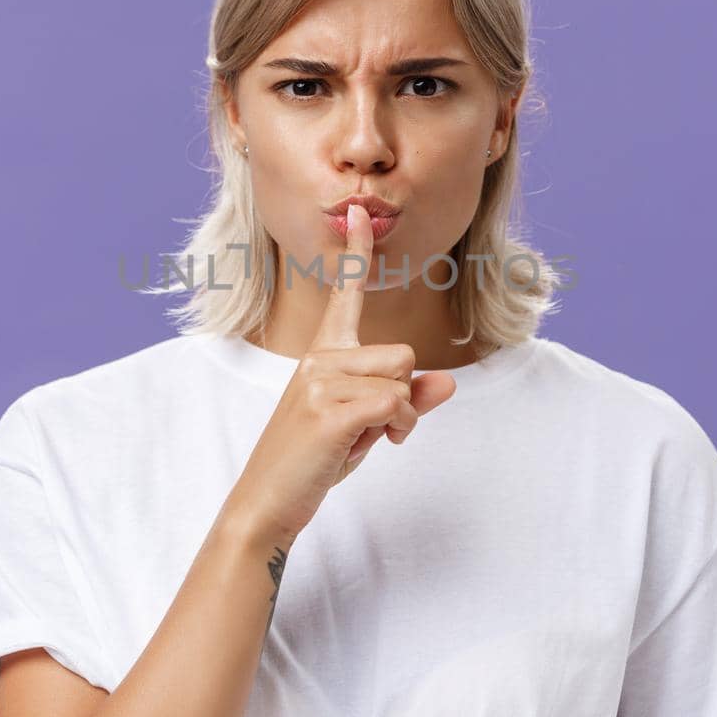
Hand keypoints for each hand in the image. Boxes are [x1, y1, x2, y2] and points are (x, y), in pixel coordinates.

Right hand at [226, 204, 457, 541]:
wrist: (267, 503)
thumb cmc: (313, 460)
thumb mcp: (365, 425)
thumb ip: (404, 399)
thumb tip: (448, 381)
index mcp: (322, 354)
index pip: (344, 295)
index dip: (354, 253)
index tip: (358, 213)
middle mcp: (319, 358)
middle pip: (402, 353)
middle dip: (403, 396)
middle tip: (373, 428)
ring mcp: (319, 380)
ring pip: (401, 378)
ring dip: (400, 416)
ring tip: (366, 437)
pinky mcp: (327, 409)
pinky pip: (394, 403)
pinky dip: (395, 428)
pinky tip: (368, 446)